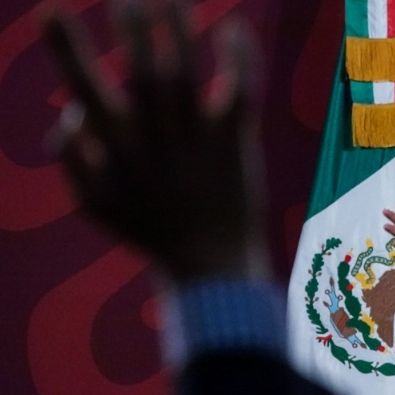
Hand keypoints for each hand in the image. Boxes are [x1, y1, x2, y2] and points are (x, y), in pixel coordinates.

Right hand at [44, 1, 267, 283]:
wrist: (210, 266)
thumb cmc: (150, 233)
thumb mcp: (94, 206)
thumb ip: (73, 163)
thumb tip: (69, 116)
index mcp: (118, 149)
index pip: (86, 90)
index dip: (68, 48)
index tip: (52, 9)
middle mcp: (155, 137)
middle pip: (139, 71)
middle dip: (129, 29)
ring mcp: (197, 138)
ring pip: (183, 71)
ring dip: (174, 28)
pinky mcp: (234, 143)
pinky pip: (239, 92)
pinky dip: (238, 57)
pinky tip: (232, 24)